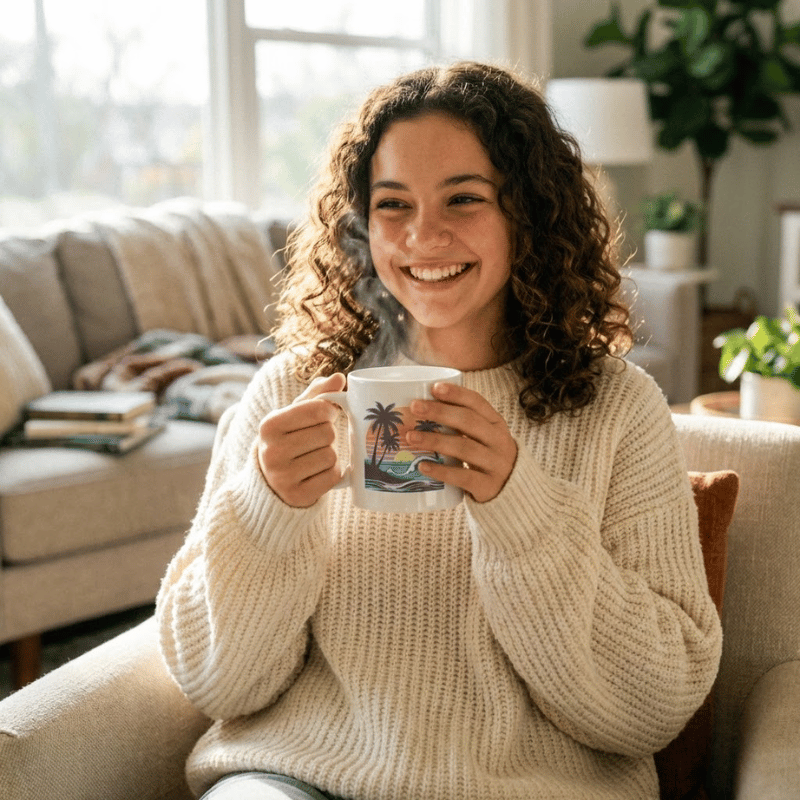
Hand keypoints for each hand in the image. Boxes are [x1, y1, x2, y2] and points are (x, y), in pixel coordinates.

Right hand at [257, 373, 345, 507]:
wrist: (272, 481)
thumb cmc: (289, 439)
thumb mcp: (295, 414)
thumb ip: (317, 394)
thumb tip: (339, 378)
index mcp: (269, 425)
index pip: (317, 409)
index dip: (329, 411)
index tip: (325, 415)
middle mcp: (272, 451)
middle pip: (327, 433)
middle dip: (327, 434)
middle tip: (315, 440)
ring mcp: (282, 477)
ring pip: (331, 455)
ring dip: (329, 455)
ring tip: (314, 457)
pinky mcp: (297, 496)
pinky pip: (332, 477)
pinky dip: (332, 473)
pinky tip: (318, 473)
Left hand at [407, 382, 516, 502]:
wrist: (512, 492)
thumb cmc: (486, 458)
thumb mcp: (483, 437)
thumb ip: (461, 424)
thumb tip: (419, 410)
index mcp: (496, 424)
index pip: (478, 403)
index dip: (457, 394)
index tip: (435, 387)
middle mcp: (499, 441)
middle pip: (469, 421)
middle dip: (440, 412)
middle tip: (414, 407)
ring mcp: (496, 464)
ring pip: (464, 448)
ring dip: (435, 440)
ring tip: (411, 437)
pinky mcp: (488, 486)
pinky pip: (463, 477)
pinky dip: (442, 471)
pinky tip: (423, 466)